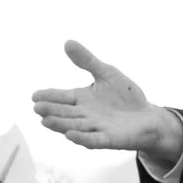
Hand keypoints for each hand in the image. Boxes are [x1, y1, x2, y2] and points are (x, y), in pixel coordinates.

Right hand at [31, 41, 182, 166]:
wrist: (148, 117)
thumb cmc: (126, 97)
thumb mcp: (107, 73)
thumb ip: (88, 61)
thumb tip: (67, 42)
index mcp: (82, 99)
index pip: (61, 97)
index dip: (49, 96)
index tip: (34, 95)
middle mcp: (85, 115)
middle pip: (64, 113)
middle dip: (51, 111)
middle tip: (37, 108)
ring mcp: (96, 128)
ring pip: (74, 127)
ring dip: (60, 125)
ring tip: (45, 121)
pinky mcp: (109, 139)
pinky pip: (93, 140)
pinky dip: (82, 138)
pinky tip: (70, 135)